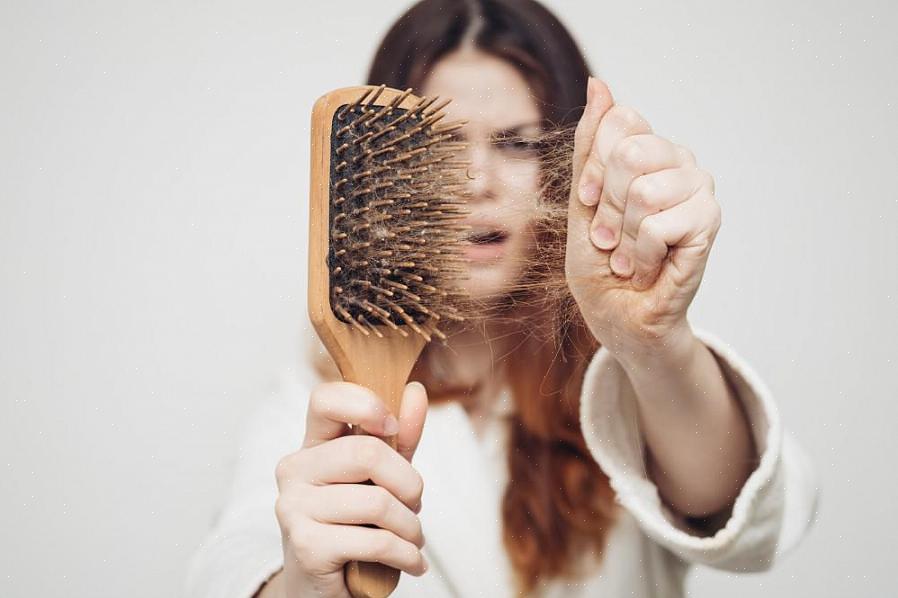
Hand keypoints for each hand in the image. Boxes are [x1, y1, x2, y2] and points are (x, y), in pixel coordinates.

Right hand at [273, 381, 428, 597]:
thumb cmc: (354, 525)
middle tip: (414, 504)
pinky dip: (405, 554)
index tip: (391, 426)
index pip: (324, 399)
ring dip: (410, 527)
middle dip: (408, 484)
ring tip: (412, 539)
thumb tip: (415, 391)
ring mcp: (294, 507)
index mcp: (312, 445)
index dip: (365, 404)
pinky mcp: (305, 545)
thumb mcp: (381, 477)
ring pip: (376, 502)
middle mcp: (294, 470)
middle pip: (366, 453)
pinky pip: (375, 542)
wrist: (323, 588)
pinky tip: (410, 562)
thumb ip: (399, 438)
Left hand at [565, 78, 720, 363]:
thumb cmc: (601, 266)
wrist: (619, 317)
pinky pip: (658, 224)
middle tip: (611, 239)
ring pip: (644, 191)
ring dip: (624, 238)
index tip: (590, 205)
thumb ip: (591, 149)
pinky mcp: (709, 222)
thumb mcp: (582, 203)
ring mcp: (698, 189)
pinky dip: (641, 255)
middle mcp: (679, 161)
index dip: (594, 171)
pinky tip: (648, 268)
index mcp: (649, 151)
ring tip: (630, 256)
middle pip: (630, 153)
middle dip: (607, 208)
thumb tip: (600, 85)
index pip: (620, 122)